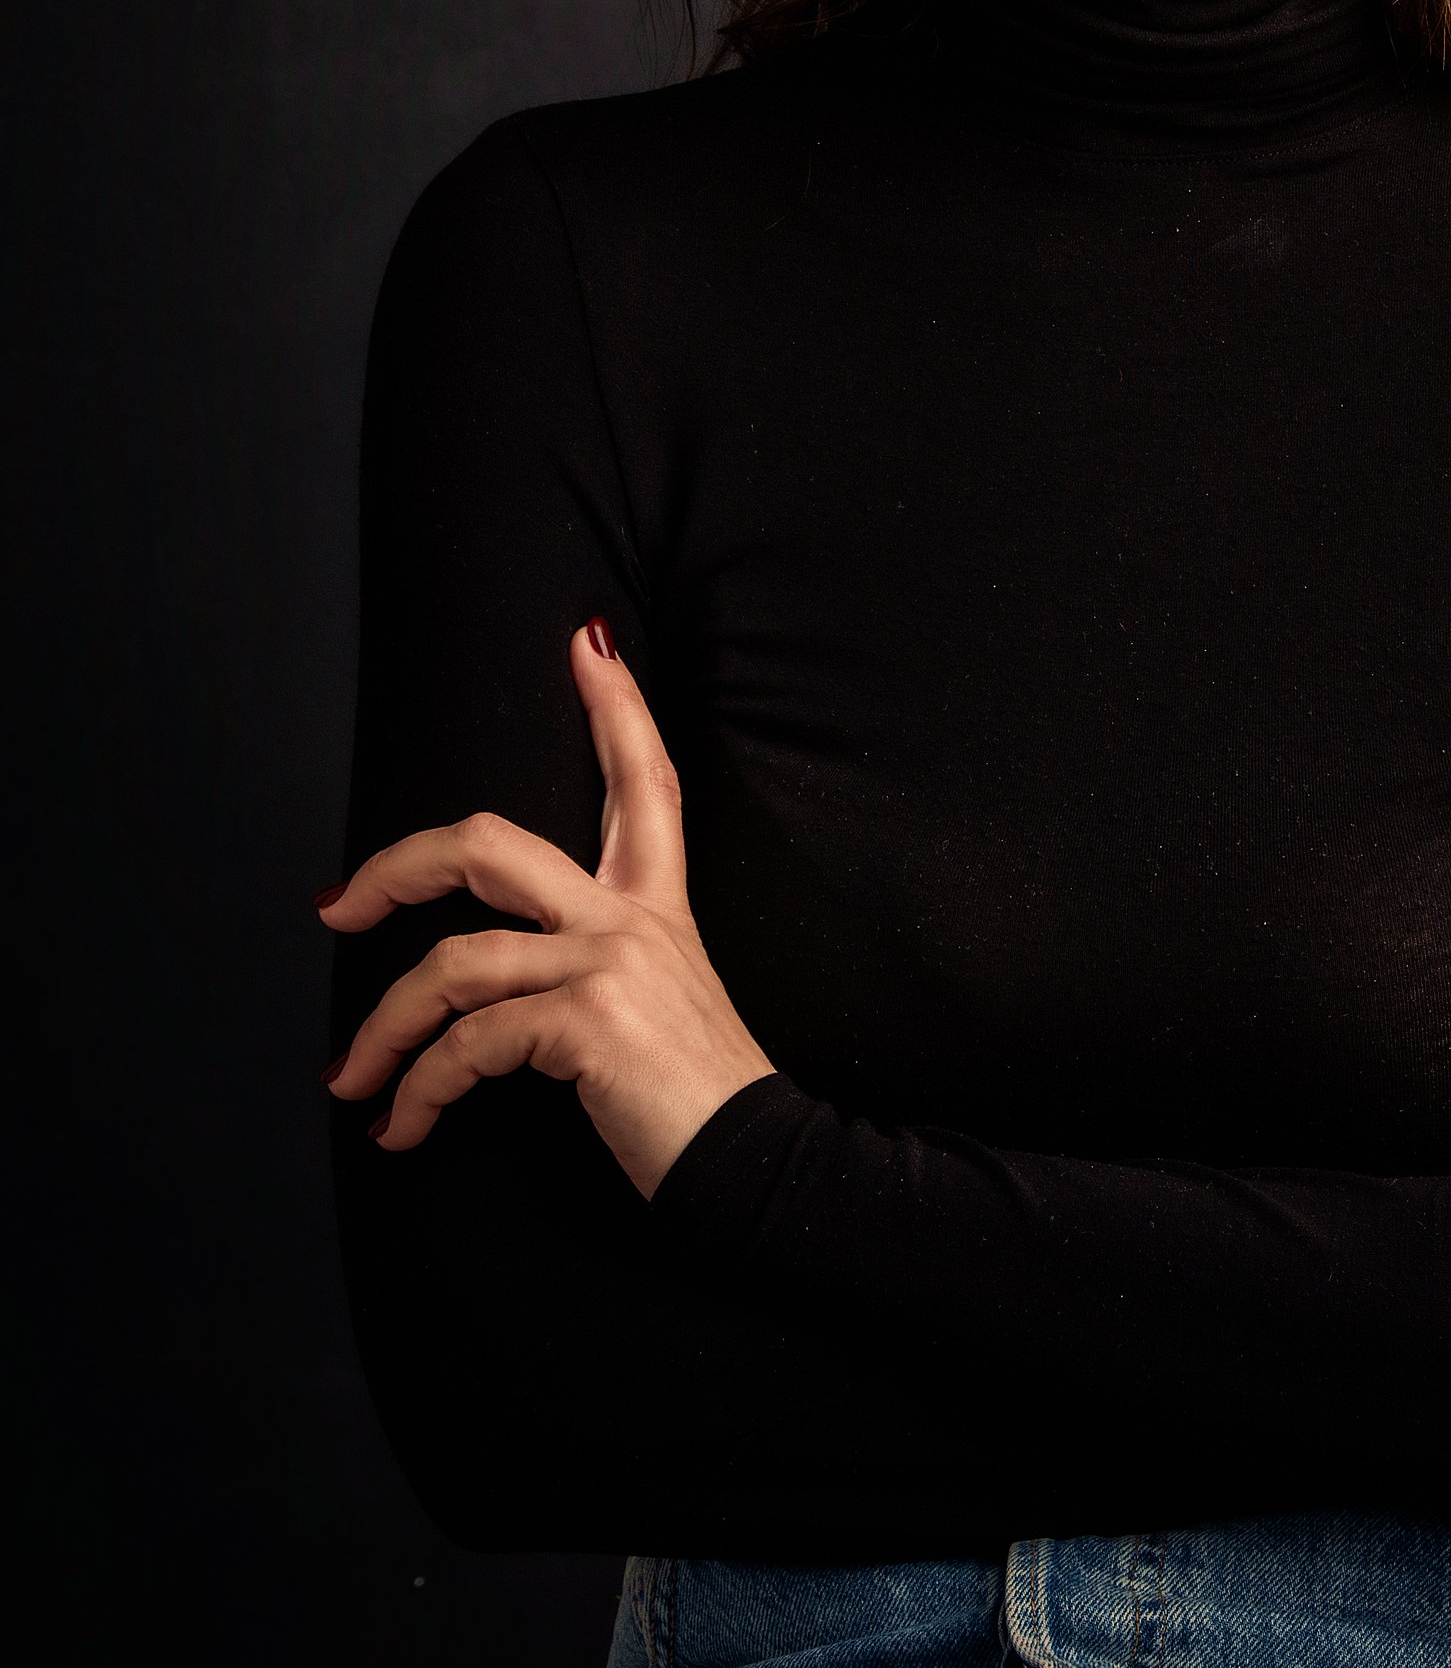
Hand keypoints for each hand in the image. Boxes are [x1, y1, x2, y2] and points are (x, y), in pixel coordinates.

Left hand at [318, 622, 775, 1197]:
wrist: (757, 1165)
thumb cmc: (699, 1102)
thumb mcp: (661, 1010)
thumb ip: (599, 976)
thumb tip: (508, 1003)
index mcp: (656, 907)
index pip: (644, 779)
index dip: (616, 703)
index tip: (586, 641)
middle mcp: (630, 918)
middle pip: (492, 845)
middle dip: (398, 865)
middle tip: (338, 903)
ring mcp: (607, 962)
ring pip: (453, 962)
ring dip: (384, 1030)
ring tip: (354, 1080)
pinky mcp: (585, 1019)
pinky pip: (466, 1042)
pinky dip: (418, 1090)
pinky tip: (404, 1126)